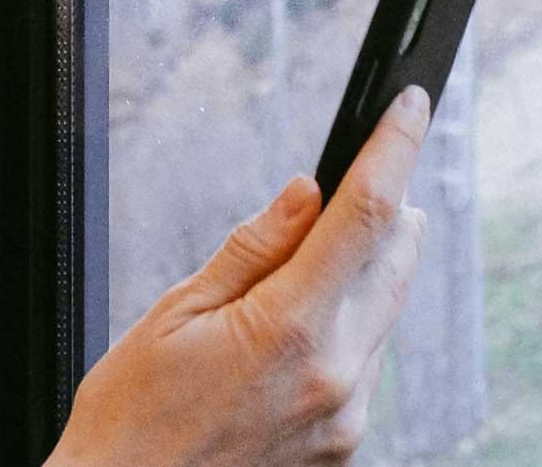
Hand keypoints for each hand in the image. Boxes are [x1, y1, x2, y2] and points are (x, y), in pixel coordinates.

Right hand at [46, 85, 431, 466]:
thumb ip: (254, 249)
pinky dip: (349, 327)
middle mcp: (335, 377)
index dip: (393, 150)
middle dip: (391, 210)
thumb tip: (307, 194)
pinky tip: (301, 327)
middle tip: (372, 172)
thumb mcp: (176, 313)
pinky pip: (367, 363)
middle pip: (394, 262)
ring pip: (384, 313)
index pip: (365, 216)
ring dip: (365, 273)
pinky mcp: (345, 444)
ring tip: (309, 264)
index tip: (409, 108)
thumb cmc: (132, 417)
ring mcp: (346, 418)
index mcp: (288, 330)